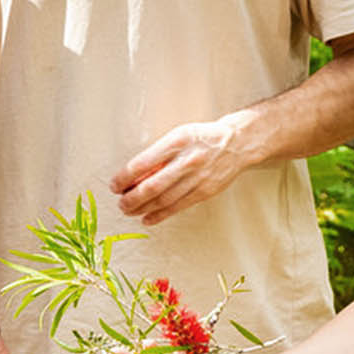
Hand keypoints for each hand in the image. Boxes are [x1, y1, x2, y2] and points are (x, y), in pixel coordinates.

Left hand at [110, 114, 254, 225]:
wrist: (237, 143)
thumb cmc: (203, 138)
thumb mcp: (179, 136)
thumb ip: (159, 154)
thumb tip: (135, 176)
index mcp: (177, 141)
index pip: (144, 163)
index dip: (126, 177)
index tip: (115, 184)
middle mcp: (187, 160)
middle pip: (153, 185)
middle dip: (132, 198)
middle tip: (121, 203)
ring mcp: (198, 177)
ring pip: (164, 199)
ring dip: (143, 208)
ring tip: (129, 211)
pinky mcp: (205, 191)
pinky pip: (179, 207)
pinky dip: (161, 215)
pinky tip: (148, 218)